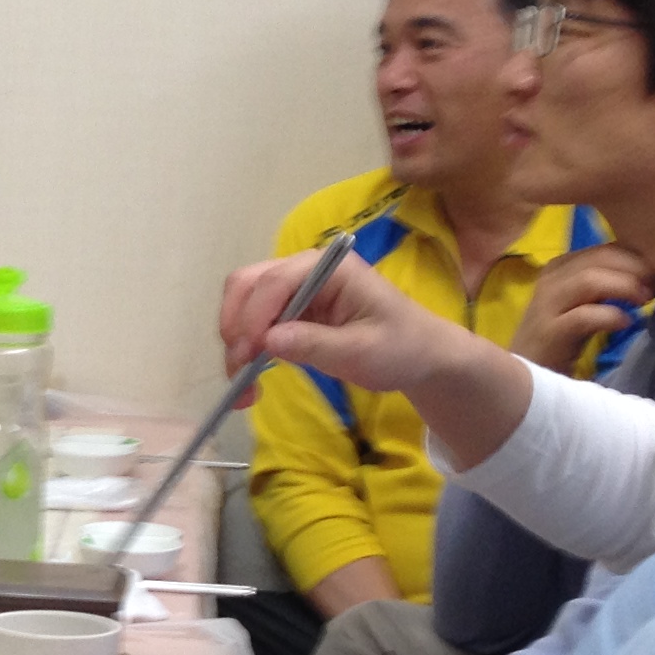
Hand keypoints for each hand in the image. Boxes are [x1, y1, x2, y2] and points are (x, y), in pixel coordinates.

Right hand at [217, 253, 457, 393]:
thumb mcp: (362, 351)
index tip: (248, 354)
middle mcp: (305, 270)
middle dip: (235, 326)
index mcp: (329, 267)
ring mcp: (295, 291)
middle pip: (248, 284)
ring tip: (243, 387)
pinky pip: (254, 325)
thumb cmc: (400, 348)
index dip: (254, 315)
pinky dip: (245, 352)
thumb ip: (315, 344)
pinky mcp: (290, 313)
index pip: (276, 280)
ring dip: (235, 344)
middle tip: (239, 370)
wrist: (419, 357)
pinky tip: (250, 383)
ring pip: (243, 305)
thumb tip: (267, 341)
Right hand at [510, 245, 654, 374]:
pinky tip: (627, 323)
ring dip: (625, 287)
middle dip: (636, 269)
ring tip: (645, 301)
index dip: (637, 257)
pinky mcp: (550, 332)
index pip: (604, 248)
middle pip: (600, 257)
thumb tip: (649, 272)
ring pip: (590, 280)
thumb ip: (606, 283)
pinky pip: (584, 316)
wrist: (528, 373)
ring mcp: (547, 304)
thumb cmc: (562, 337)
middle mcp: (551, 278)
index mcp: (560, 266)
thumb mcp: (583, 302)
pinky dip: (610, 316)